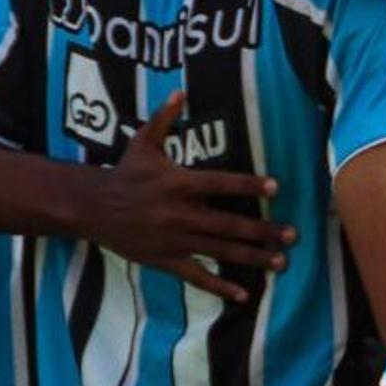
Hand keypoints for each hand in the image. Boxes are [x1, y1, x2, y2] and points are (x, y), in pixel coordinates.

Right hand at [74, 88, 297, 296]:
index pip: (221, 184)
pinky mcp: (165, 260)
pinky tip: (244, 294)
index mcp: (178, 183)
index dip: (248, 185)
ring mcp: (174, 239)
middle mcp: (180, 213)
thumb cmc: (124, 172)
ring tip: (281, 262)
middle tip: (293, 235)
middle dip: (263, 230)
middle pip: (230, 223)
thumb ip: (165, 118)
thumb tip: (180, 91)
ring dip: (253, 257)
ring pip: (220, 251)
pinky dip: (220, 286)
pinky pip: (197, 276)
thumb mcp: (142, 142)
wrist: (91, 207)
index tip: (275, 188)